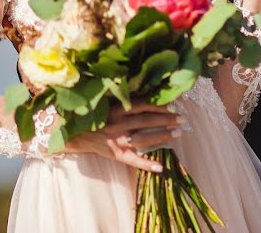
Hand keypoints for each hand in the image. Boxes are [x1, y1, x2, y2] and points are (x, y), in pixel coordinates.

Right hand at [65, 101, 183, 171]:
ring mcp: (117, 141)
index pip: (142, 106)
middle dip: (166, 119)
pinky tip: (161, 167)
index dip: (159, 105)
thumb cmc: (99, 116)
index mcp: (117, 109)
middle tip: (183, 118)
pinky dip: (146, 164)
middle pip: (146, 121)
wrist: (78, 134)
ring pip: (143, 138)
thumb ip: (126, 100)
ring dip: (162, 136)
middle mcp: (118, 124)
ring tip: (178, 133)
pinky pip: (133, 160)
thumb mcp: (110, 104)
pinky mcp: (117, 155)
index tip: (175, 104)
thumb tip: (152, 93)